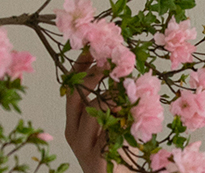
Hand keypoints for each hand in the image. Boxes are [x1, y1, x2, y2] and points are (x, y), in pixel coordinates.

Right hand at [64, 54, 131, 172]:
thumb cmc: (119, 151)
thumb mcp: (114, 121)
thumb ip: (113, 100)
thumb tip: (123, 69)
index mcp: (75, 122)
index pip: (71, 87)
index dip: (80, 66)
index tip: (91, 46)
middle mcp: (74, 132)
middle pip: (77, 94)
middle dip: (94, 73)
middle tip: (110, 59)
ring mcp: (83, 145)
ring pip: (96, 108)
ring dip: (115, 97)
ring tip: (131, 96)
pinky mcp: (96, 156)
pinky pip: (109, 127)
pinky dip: (123, 117)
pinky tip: (132, 116)